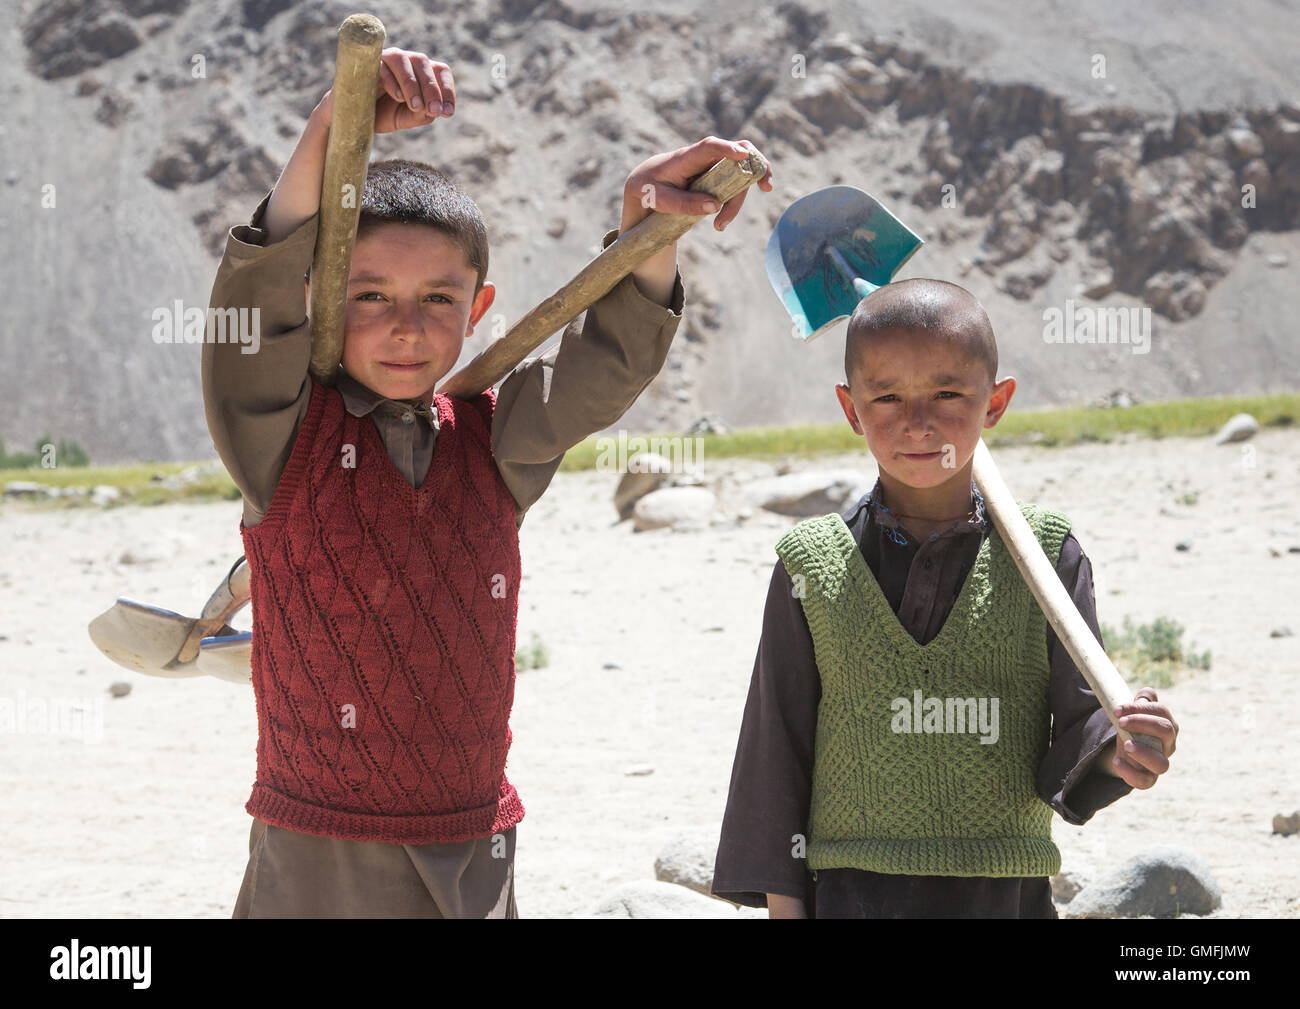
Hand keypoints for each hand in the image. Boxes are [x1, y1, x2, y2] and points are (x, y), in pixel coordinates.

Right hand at [314, 48, 455, 133]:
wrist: (351, 118)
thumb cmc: (382, 114)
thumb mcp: (407, 118)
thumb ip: (422, 114)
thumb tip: (432, 109)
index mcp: (420, 73)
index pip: (441, 71)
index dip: (447, 90)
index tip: (448, 112)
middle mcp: (406, 61)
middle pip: (425, 63)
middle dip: (433, 89)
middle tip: (434, 111)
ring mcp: (387, 58)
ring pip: (405, 60)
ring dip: (414, 84)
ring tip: (416, 107)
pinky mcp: (368, 63)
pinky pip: (383, 65)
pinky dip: (393, 81)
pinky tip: (399, 97)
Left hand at [619, 136, 774, 234]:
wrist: (646, 185)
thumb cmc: (649, 188)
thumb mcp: (658, 200)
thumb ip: (683, 203)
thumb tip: (714, 206)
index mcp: (685, 158)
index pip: (708, 146)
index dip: (726, 148)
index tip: (742, 155)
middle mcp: (703, 157)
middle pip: (737, 154)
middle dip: (756, 166)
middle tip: (767, 187)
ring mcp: (712, 165)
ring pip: (738, 175)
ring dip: (737, 200)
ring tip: (719, 226)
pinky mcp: (716, 176)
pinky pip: (734, 184)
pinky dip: (735, 201)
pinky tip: (721, 222)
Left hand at [1109, 687, 1177, 787]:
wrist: (1127, 752)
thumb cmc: (1134, 728)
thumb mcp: (1137, 713)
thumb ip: (1143, 701)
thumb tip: (1147, 693)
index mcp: (1167, 725)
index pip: (1161, 712)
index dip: (1140, 708)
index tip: (1118, 710)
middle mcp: (1168, 745)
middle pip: (1165, 731)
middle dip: (1142, 723)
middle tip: (1121, 722)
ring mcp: (1160, 763)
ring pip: (1162, 763)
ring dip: (1143, 752)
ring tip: (1126, 744)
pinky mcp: (1148, 779)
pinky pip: (1144, 781)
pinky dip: (1130, 773)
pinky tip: (1117, 761)